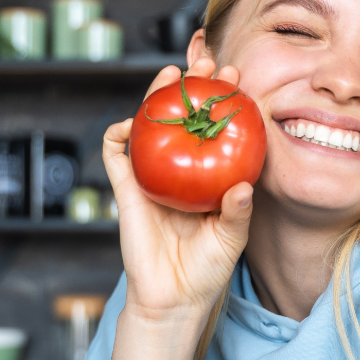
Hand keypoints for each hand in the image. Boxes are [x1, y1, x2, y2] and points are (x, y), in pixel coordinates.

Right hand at [102, 58, 253, 323]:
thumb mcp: (231, 239)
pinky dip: (118, 136)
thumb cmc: (208, 269)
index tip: (237, 78)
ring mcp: (152, 178)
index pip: (216, 127)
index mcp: (208, 176)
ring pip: (150, 126)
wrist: (173, 299)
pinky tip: (131, 122)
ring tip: (170, 75)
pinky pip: (117, 157)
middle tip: (206, 60)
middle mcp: (180, 171)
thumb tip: (242, 187)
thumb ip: (238, 212)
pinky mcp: (126, 191)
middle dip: (192, 85)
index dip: (223, 101)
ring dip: (155, 97)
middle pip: (183, 116)